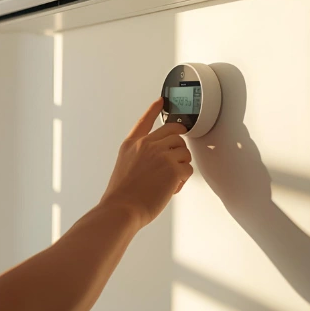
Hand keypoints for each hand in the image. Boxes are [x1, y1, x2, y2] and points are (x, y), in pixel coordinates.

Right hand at [100, 98, 192, 227]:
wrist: (122, 209)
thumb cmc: (121, 195)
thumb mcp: (124, 167)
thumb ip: (140, 157)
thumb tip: (159, 160)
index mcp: (132, 144)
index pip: (145, 121)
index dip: (154, 109)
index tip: (161, 101)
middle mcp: (146, 145)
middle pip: (175, 132)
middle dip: (178, 145)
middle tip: (176, 158)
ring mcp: (160, 155)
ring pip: (184, 151)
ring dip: (181, 165)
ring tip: (168, 180)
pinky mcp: (173, 168)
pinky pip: (188, 169)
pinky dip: (183, 180)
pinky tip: (171, 187)